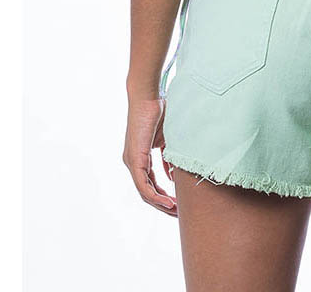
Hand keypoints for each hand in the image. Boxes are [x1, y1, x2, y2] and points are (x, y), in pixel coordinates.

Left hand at [122, 95, 177, 216]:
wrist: (147, 97)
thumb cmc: (159, 111)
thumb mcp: (166, 139)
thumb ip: (168, 157)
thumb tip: (173, 174)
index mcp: (139, 157)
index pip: (150, 183)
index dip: (163, 195)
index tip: (178, 203)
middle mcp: (133, 162)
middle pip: (147, 192)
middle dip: (163, 204)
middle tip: (178, 214)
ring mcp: (132, 162)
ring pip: (144, 192)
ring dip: (160, 204)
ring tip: (175, 212)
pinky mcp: (134, 159)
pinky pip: (143, 185)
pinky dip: (155, 195)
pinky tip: (167, 202)